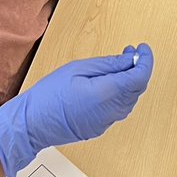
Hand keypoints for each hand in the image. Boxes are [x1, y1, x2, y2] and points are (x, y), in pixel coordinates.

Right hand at [0, 45, 153, 176]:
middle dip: (138, 68)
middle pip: (137, 88)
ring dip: (130, 81)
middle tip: (130, 52)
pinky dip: (121, 93)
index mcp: (107, 94)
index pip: (140, 77)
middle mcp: (111, 111)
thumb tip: (129, 59)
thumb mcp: (78, 69)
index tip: (143, 48)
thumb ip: (108, 65)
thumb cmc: (48, 95)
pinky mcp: (100, 128)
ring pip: (130, 99)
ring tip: (120, 65)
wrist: (31, 125)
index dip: (145, 60)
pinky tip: (111, 83)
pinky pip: (119, 108)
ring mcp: (107, 122)